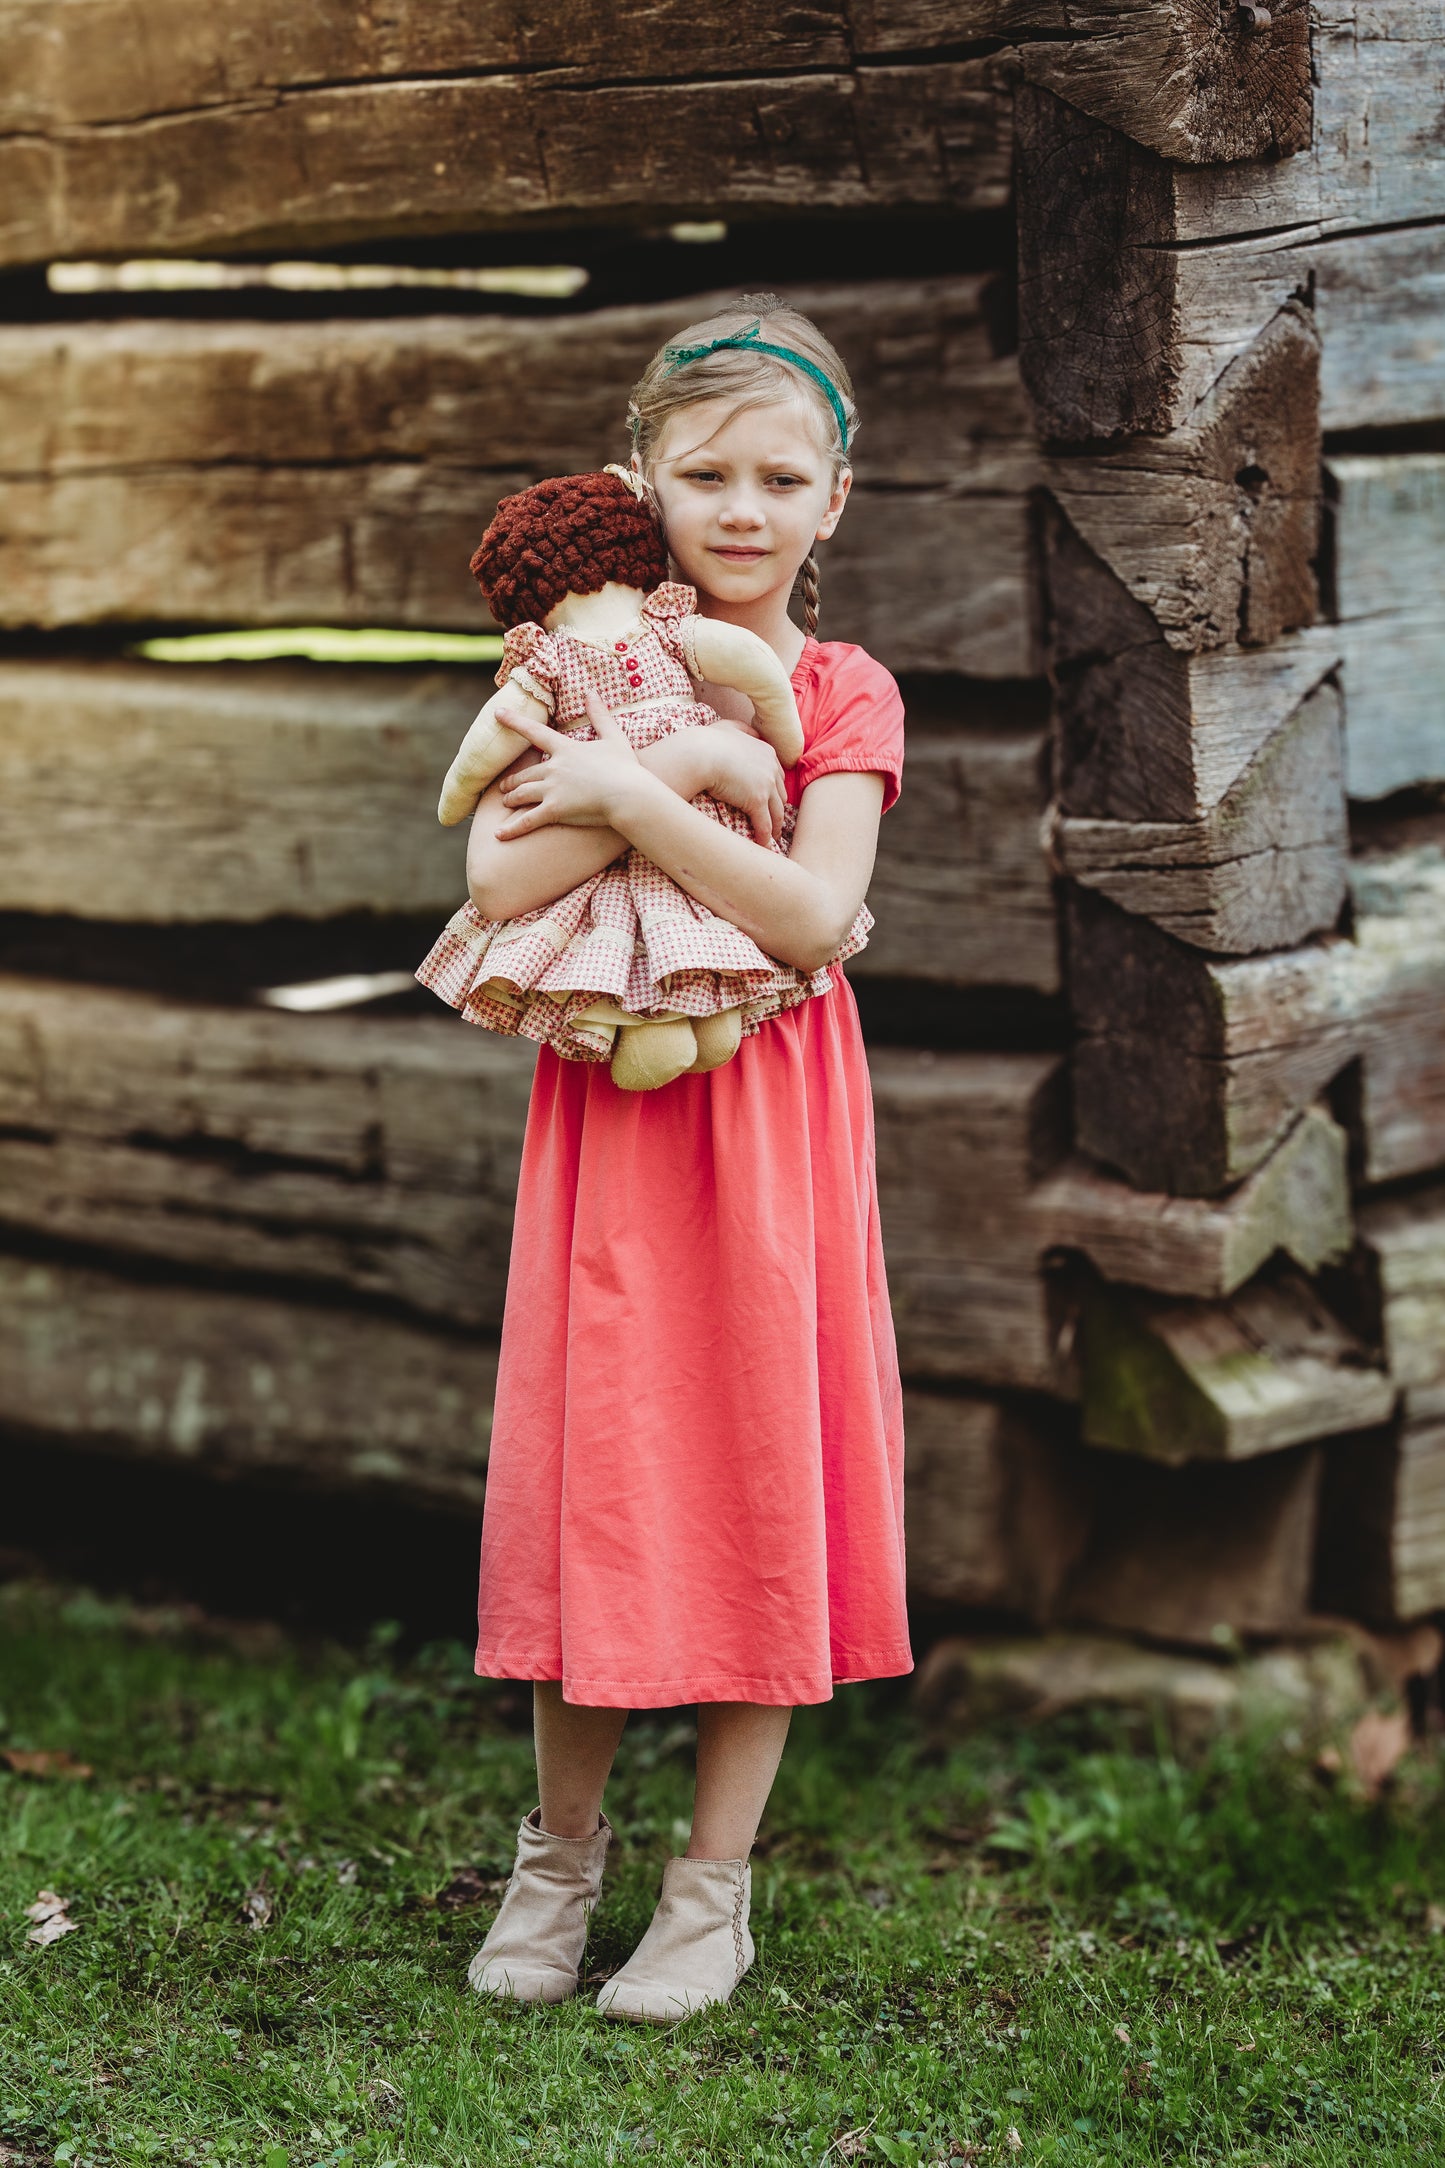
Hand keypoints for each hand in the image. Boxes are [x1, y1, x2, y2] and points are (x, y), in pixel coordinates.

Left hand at [495, 690, 642, 836]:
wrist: (630, 794)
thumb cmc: (626, 768)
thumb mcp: (614, 737)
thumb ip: (600, 715)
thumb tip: (592, 692)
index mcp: (566, 749)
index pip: (535, 732)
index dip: (514, 721)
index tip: (498, 713)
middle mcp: (554, 768)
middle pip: (525, 773)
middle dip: (512, 780)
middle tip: (503, 786)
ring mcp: (553, 790)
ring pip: (522, 794)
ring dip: (511, 798)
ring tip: (505, 802)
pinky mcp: (555, 810)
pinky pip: (527, 820)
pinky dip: (512, 828)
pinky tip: (499, 835)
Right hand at [696, 721, 786, 844]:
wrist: (699, 753)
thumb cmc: (708, 740)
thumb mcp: (729, 727)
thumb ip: (743, 729)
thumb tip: (751, 733)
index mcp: (766, 751)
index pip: (776, 775)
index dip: (774, 790)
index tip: (772, 801)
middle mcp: (771, 767)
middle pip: (780, 794)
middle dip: (778, 809)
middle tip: (775, 821)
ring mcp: (766, 785)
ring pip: (776, 812)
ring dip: (776, 826)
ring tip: (772, 838)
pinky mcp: (757, 801)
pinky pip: (764, 824)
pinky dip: (765, 837)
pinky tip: (763, 846)